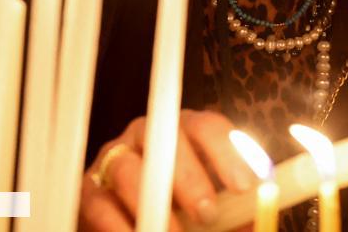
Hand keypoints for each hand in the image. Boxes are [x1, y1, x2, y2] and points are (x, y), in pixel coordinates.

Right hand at [79, 110, 257, 230]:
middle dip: (190, 179)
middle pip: (167, 141)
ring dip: (154, 204)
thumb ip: (233, 213)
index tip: (245, 185)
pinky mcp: (89, 188)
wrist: (129, 222)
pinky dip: (121, 226)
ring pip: (129, 169)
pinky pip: (100, 203)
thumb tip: (258, 219)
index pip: (207, 126)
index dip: (227, 152)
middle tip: (208, 214)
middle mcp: (148, 135)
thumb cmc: (180, 211)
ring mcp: (114, 157)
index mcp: (185, 131)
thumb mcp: (210, 209)